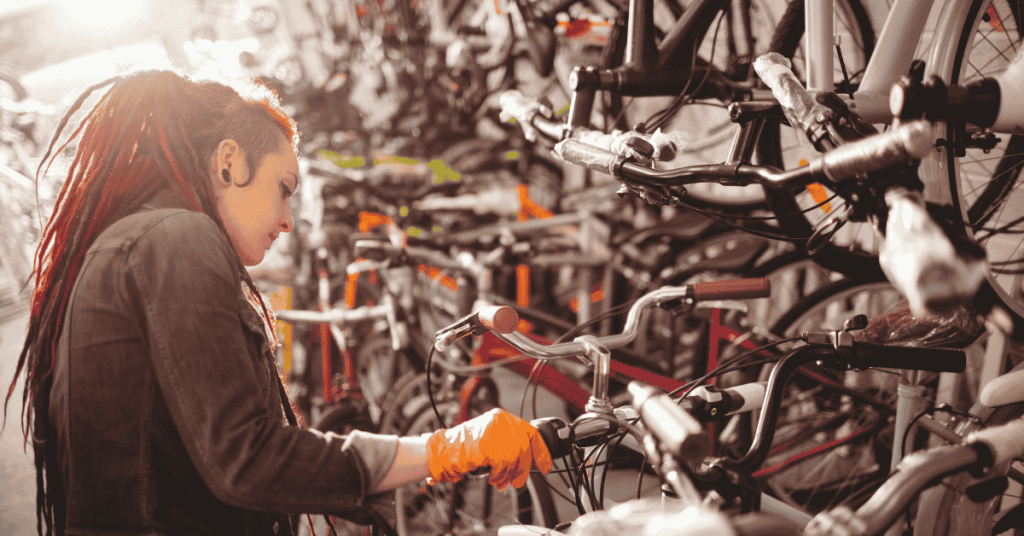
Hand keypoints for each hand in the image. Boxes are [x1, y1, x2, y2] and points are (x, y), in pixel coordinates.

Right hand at [426, 408, 552, 490]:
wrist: (443, 452)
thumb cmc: (464, 449)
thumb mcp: (490, 439)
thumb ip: (508, 443)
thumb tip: (529, 458)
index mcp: (502, 417)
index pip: (531, 433)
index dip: (541, 452)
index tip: (547, 466)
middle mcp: (500, 421)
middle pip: (524, 449)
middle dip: (523, 470)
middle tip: (517, 482)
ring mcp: (494, 432)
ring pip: (515, 459)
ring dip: (507, 475)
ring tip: (497, 479)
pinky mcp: (488, 445)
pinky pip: (504, 465)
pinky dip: (499, 476)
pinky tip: (491, 477)